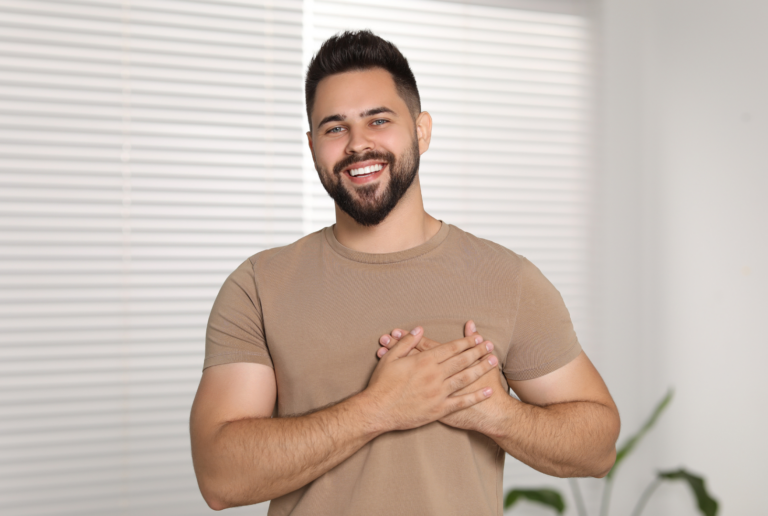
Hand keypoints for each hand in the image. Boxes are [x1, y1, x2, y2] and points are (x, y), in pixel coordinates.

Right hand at [365, 326, 497, 431]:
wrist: (377, 411)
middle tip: (490, 345)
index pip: (450, 348)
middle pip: (461, 360)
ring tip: (493, 361)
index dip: (466, 342)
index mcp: (424, 361)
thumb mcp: (390, 358)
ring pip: (465, 378)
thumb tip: (419, 329)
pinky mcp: (439, 409)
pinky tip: (487, 391)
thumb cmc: (382, 384)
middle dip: (478, 352)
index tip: (477, 337)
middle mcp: (434, 376)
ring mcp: (438, 393)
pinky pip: (461, 402)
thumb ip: (407, 342)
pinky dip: (476, 396)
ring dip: (481, 369)